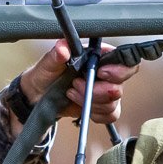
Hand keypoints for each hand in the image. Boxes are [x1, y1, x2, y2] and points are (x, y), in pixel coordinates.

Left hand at [16, 39, 136, 126]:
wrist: (39, 94)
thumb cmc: (47, 73)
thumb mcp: (49, 61)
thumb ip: (57, 53)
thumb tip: (63, 48)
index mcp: (99, 56)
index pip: (123, 60)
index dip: (117, 70)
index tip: (101, 73)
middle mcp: (107, 73)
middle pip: (119, 86)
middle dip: (97, 90)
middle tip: (76, 85)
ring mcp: (105, 90)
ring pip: (113, 103)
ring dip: (90, 102)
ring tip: (71, 93)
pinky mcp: (101, 106)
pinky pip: (110, 115)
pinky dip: (96, 114)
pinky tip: (82, 108)